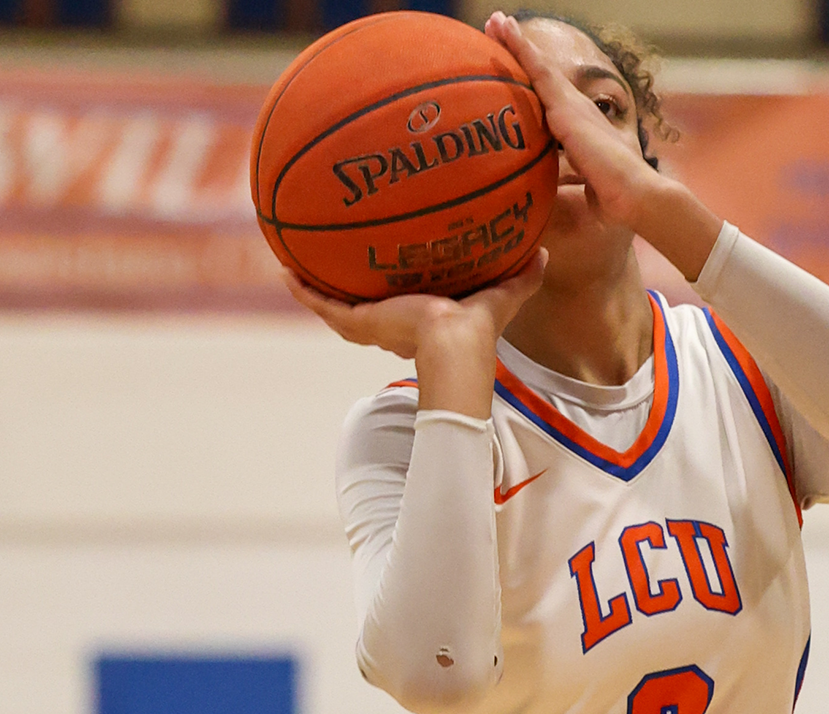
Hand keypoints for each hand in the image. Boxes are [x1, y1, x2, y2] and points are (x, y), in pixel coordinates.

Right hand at [283, 250, 547, 417]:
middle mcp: (389, 325)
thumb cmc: (478, 329)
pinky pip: (319, 304)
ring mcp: (369, 326)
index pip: (398, 307)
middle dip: (347, 290)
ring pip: (333, 307)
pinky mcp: (356, 322)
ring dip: (314, 288)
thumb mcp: (501, 295)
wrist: (454, 347)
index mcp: (419, 321)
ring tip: (295, 264)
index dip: (390, 292)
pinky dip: (302, 289)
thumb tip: (543, 251)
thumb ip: (522, 276)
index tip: (386, 275)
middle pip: (360, 308)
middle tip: (334, 265)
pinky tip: (284, 269)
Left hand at [484, 12, 721, 279]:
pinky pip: (537, 70)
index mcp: (577, 131)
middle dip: (519, 51)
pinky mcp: (565, 110)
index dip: (530, 81)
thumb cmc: (609, 205)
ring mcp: (571, 108)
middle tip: (496, 26)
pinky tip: (504, 31)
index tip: (514, 68)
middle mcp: (574, 112)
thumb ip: (552, 189)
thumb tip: (522, 205)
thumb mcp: (572, 196)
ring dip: (516, 42)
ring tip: (495, 20)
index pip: (547, 101)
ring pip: (537, 67)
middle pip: (540, 76)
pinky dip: (520, 49)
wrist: (634, 198)